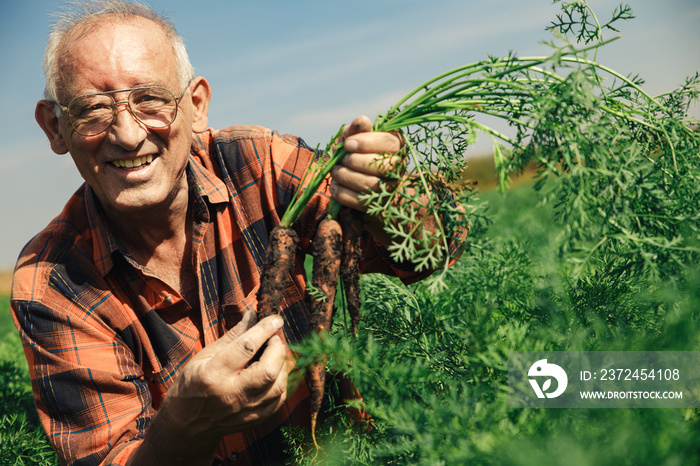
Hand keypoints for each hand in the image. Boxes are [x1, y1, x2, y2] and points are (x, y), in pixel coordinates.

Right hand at [130, 313, 288, 464]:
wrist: (186, 424)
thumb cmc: (193, 384)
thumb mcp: (204, 356)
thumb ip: (232, 336)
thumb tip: (253, 315)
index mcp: (213, 375)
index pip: (245, 348)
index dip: (264, 330)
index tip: (276, 319)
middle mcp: (231, 394)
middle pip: (268, 370)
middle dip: (277, 348)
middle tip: (274, 337)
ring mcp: (244, 410)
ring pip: (278, 386)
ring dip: (282, 364)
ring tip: (274, 353)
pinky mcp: (254, 419)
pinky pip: (279, 400)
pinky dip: (282, 382)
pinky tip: (275, 371)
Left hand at [330, 115, 403, 211]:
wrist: (354, 180)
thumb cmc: (355, 153)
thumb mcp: (354, 138)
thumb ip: (358, 130)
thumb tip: (362, 121)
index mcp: (397, 147)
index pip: (389, 143)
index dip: (366, 143)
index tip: (347, 143)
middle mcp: (398, 168)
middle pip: (384, 166)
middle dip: (356, 161)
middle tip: (342, 159)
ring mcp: (390, 189)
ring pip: (372, 185)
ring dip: (348, 177)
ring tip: (336, 171)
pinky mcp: (378, 206)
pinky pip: (361, 202)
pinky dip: (344, 193)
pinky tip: (336, 186)